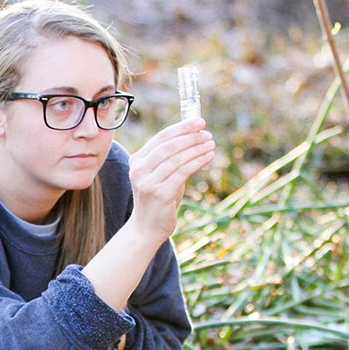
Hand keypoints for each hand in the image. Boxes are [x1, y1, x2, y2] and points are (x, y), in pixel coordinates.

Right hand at [126, 118, 215, 242]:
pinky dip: (197, 162)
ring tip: (211, 143)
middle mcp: (139, 169)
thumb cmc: (158, 198)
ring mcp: (148, 182)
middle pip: (169, 146)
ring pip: (177, 158)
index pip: (161, 138)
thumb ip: (172, 158)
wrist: (147, 227)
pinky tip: (209, 157)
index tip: (199, 122)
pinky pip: (182, 172)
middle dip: (190, 136)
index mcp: (137, 160)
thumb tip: (197, 138)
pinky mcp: (160, 193)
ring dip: (197, 148)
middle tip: (207, 132)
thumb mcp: (161, 175)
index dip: (181, 128)